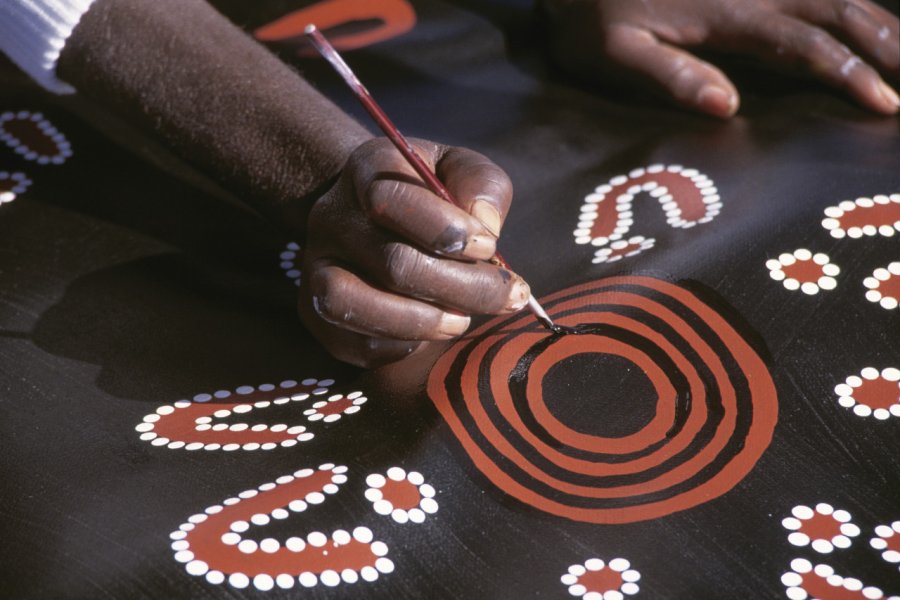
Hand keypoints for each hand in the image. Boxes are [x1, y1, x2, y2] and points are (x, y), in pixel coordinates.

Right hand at [298, 137, 529, 367]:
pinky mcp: (316, 311)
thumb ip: (481, 185)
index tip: (489, 246)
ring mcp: (316, 266)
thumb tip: (485, 228)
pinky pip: (349, 343)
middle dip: (461, 288)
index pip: (390, 198)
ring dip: (420, 322)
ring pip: (351, 305)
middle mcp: (331, 217)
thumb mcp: (461, 169)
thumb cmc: (431, 191)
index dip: (445, 229)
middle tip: (506, 297)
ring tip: (461, 321)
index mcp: (367, 170)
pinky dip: (397, 347)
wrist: (373, 211)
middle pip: (391, 262)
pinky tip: (429, 334)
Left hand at [543, 0, 899, 116]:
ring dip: (877, 17)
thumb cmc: (589, 17)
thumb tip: (728, 106)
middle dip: (885, 42)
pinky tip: (861, 10)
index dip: (849, 74)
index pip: (804, 45)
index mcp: (727, 15)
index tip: (885, 105)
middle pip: (837, 9)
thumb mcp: (615, 53)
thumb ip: (671, 74)